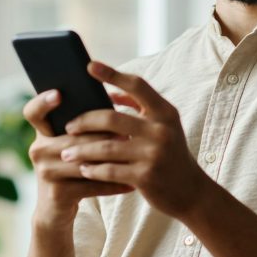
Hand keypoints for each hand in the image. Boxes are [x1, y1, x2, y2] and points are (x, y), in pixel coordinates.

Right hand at [23, 88, 135, 229]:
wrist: (56, 209)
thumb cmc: (73, 168)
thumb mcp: (74, 146)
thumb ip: (86, 125)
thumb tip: (117, 97)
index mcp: (43, 133)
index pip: (33, 112)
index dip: (42, 102)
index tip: (59, 94)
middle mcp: (39, 149)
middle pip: (73, 138)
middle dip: (101, 137)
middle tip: (127, 134)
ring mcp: (45, 172)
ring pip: (83, 161)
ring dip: (110, 160)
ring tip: (133, 156)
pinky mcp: (57, 193)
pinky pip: (90, 185)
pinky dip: (112, 185)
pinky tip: (131, 184)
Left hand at [58, 61, 206, 219]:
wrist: (191, 191)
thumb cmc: (171, 155)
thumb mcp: (165, 127)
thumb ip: (141, 108)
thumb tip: (110, 93)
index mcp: (166, 113)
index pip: (137, 86)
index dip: (113, 74)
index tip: (90, 66)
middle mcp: (161, 131)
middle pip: (112, 119)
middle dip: (85, 122)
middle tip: (68, 127)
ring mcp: (154, 154)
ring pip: (106, 148)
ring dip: (82, 150)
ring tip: (66, 153)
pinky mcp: (145, 177)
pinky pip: (109, 171)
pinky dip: (93, 170)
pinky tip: (83, 170)